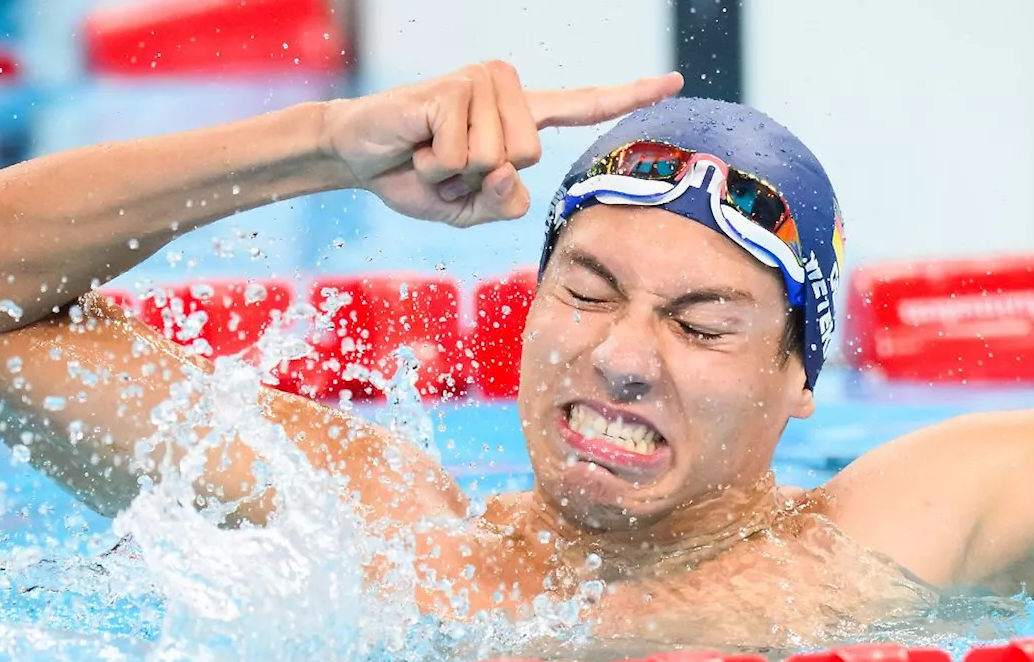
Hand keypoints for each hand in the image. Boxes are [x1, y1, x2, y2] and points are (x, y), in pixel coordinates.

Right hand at [320, 61, 683, 227]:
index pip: (582, 104)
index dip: (628, 95)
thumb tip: (508, 172)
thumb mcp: (468, 208)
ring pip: (496, 157)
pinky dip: (432, 165)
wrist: (358, 154)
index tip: (675, 81)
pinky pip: (460, 152)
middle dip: (479, 180)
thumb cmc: (416, 178)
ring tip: (429, 154)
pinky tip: (415, 145)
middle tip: (444, 166)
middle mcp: (507, 88)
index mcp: (520, 115)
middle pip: (528, 157)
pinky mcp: (453, 86)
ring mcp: (481, 81)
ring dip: (452, 174)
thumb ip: (501, 205)